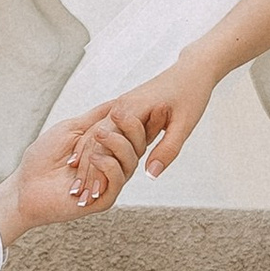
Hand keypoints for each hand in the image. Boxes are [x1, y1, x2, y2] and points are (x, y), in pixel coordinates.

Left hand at [0, 102, 146, 241]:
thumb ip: (95, 117)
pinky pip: (118, 180)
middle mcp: (113, 165)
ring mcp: (110, 183)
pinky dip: (108, 165)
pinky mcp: (104, 199)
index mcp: (107, 149)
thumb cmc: (43, 158)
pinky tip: (93, 158)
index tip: (121, 105)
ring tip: (98, 134)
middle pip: (138, 145)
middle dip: (130, 127)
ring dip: (117, 144)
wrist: (25, 186)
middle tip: (118, 114)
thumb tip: (118, 100)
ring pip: (131, 161)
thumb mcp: (71, 129)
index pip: (131, 132)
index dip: (130, 118)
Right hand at [70, 52, 214, 182]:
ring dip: (86, 163)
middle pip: (94, 143)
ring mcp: (118, 108)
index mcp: (129, 110)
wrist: (191, 72)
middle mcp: (118, 108)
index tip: (92, 195)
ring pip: (94, 138)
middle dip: (86, 171)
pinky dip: (93, 151)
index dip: (97, 171)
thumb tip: (150, 175)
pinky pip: (103, 133)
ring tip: (78, 190)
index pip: (103, 144)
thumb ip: (167, 150)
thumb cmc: (191, 96)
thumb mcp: (184, 125)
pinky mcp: (122, 111)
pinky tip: (84, 169)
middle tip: (79, 198)